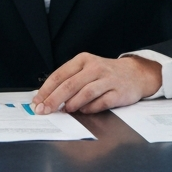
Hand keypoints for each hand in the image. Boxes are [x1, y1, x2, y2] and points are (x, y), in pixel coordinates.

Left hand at [31, 53, 161, 114]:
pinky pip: (101, 102)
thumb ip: (70, 80)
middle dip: (54, 99)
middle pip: (69, 84)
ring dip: (72, 103)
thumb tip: (48, 97)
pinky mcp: (118, 92)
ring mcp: (107, 79)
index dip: (46, 89)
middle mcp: (94, 68)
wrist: (135, 73)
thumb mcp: (86, 69)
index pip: (59, 75)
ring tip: (65, 110)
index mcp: (82, 60)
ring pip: (85, 92)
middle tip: (44, 110)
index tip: (37, 101)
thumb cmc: (105, 73)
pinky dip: (90, 108)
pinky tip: (84, 111)